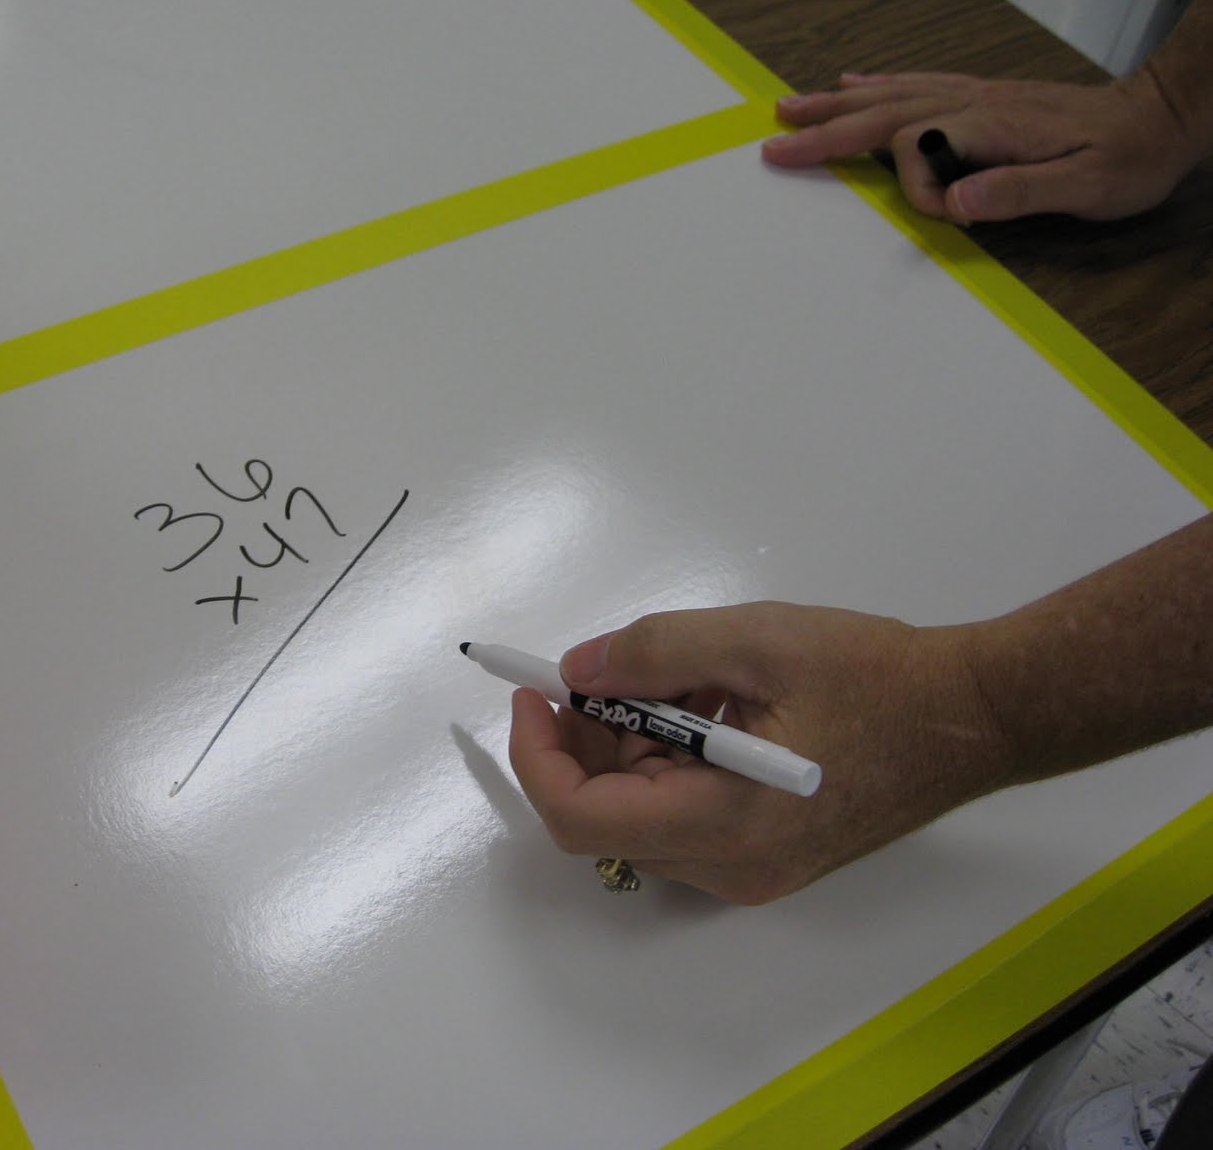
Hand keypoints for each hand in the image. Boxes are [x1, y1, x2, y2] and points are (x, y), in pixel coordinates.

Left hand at [506, 603, 1011, 903]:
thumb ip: (653, 654)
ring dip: (630, 744)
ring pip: (643, 814)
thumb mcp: (758, 641)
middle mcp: (730, 867)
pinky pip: (685, 813)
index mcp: (724, 823)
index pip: (580, 818)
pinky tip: (708, 702)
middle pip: (605, 817)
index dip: (537, 753)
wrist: (975, 717)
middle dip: (585, 740)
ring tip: (675, 677)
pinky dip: (670, 758)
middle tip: (605, 670)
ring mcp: (752, 869)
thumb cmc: (877, 676)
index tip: (534, 690)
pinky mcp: (770, 853)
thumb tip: (576, 673)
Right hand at [761, 72, 1195, 222]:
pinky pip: (914, 85)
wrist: (1157, 119)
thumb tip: (956, 200)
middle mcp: (974, 103)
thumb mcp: (1084, 187)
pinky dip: (875, 86)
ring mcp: (974, 95)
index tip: (949, 213)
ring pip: (890, 95)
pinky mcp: (980, 96)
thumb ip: (1017, 192)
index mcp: (992, 126)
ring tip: (790, 108)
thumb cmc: (1124, 161)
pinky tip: (852, 83)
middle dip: (824, 129)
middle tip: (773, 142)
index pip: (921, 151)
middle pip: (883, 113)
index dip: (921, 189)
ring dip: (835, 105)